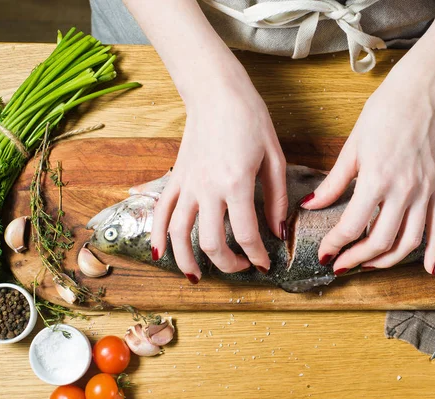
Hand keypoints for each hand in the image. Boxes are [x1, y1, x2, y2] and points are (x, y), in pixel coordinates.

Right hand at [150, 62, 286, 282]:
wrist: (217, 92)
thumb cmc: (250, 119)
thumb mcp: (274, 158)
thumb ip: (276, 198)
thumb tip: (277, 231)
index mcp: (236, 183)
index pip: (246, 234)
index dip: (257, 256)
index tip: (265, 263)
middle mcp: (207, 189)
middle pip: (210, 243)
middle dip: (227, 264)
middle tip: (241, 267)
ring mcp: (187, 184)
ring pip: (178, 234)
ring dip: (186, 261)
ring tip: (197, 276)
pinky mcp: (174, 178)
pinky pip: (160, 212)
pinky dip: (157, 235)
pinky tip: (160, 253)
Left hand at [301, 64, 434, 275]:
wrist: (420, 95)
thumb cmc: (383, 114)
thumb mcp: (352, 147)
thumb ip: (333, 182)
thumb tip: (312, 205)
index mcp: (376, 179)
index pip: (352, 225)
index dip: (334, 244)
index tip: (324, 252)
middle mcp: (403, 191)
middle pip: (380, 241)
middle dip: (357, 259)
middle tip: (341, 264)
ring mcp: (424, 193)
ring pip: (409, 242)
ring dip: (388, 261)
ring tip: (369, 265)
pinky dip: (434, 251)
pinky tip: (428, 269)